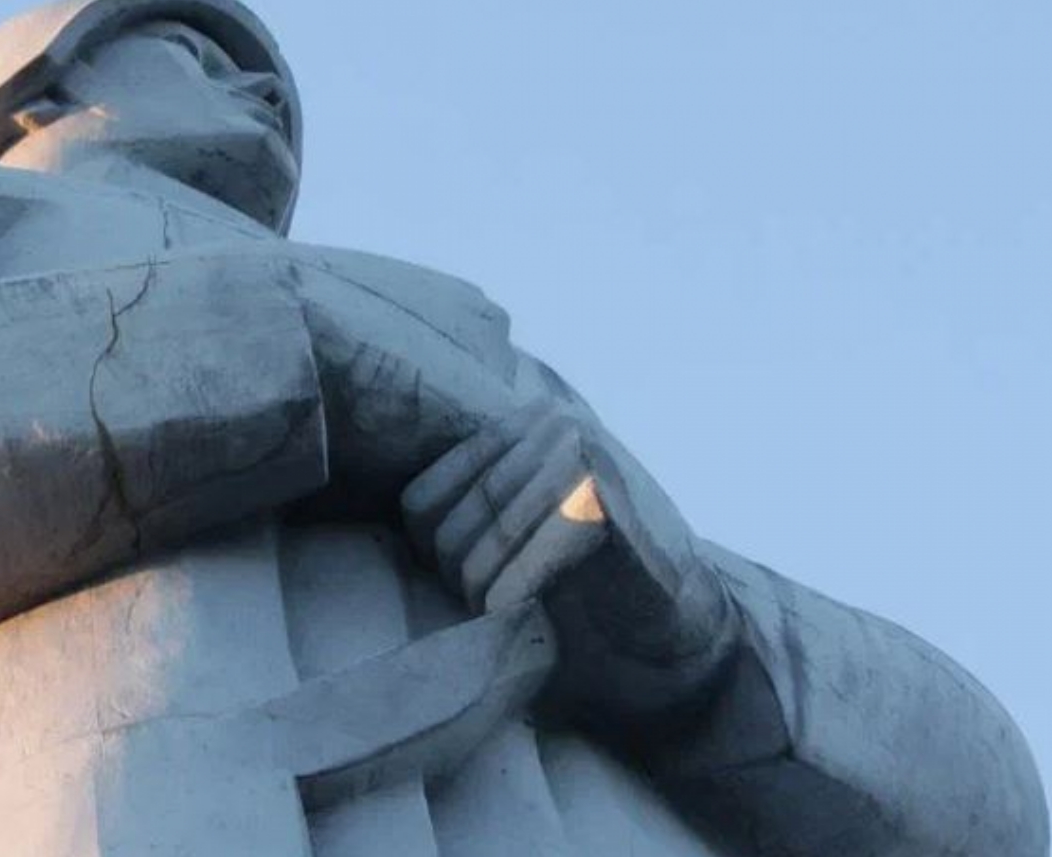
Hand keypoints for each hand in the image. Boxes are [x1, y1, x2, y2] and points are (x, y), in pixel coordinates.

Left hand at [402, 398, 738, 717]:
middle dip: (461, 579)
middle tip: (491, 604)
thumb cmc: (583, 583)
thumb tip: (376, 512)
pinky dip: (517, 594)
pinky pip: (526, 561)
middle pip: (449, 524)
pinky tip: (524, 609)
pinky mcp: (606, 503)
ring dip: (487, 592)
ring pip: (482, 543)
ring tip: (511, 609)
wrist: (674, 627)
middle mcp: (549, 424)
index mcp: (516, 424)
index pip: (420, 498)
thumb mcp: (512, 527)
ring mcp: (583, 457)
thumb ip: (465, 504)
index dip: (431, 556)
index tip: (465, 582)